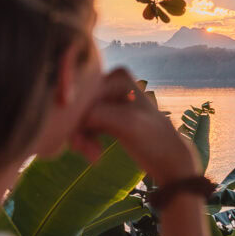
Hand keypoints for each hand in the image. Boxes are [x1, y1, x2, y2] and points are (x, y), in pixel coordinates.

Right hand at [69, 67, 199, 184]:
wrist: (169, 159)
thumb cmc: (154, 140)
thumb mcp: (127, 124)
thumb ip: (97, 114)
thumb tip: (65, 114)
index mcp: (118, 76)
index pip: (83, 94)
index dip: (74, 118)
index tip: (78, 144)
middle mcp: (111, 80)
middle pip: (78, 104)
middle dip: (77, 130)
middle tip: (85, 152)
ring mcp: (107, 96)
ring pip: (78, 116)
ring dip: (80, 137)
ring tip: (92, 156)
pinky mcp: (105, 112)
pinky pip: (82, 123)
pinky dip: (84, 139)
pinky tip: (93, 155)